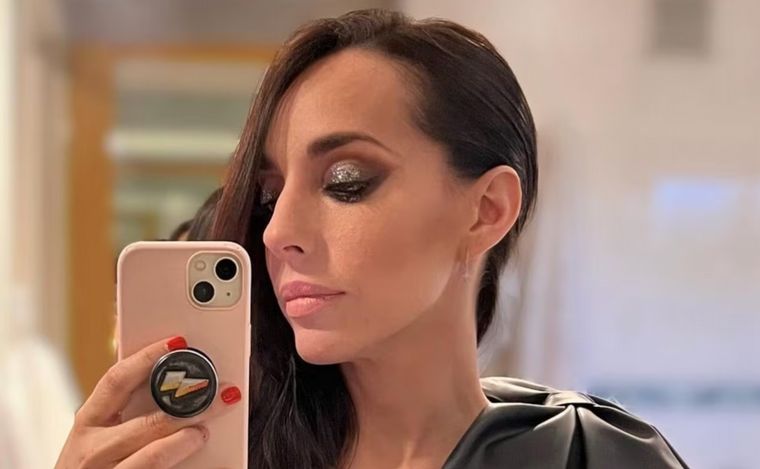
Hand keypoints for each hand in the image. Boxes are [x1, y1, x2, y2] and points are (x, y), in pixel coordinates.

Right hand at [55, 336, 241, 468]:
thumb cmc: (92, 464)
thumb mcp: (97, 432)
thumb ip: (123, 405)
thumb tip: (164, 364)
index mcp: (88, 422)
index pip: (117, 380)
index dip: (147, 357)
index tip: (177, 342)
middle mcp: (94, 450)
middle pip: (147, 422)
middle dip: (188, 407)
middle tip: (221, 393)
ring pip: (154, 457)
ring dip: (185, 442)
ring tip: (203, 434)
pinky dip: (191, 467)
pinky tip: (215, 464)